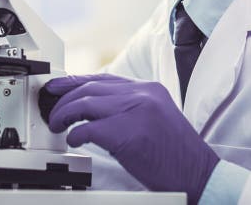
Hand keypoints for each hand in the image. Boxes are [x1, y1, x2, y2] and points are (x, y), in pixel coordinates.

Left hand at [44, 74, 219, 203]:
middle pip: (91, 86)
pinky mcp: (128, 133)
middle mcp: (142, 94)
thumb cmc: (175, 153)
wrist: (198, 173)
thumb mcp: (155, 117)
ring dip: (64, 114)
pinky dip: (76, 134)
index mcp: (148, 89)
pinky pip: (89, 128)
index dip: (76, 81)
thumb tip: (93, 108)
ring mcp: (135, 111)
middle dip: (65, 97)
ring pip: (85, 103)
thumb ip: (129, 106)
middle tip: (52, 110)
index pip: (104, 77)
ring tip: (57, 125)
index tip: (59, 87)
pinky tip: (74, 140)